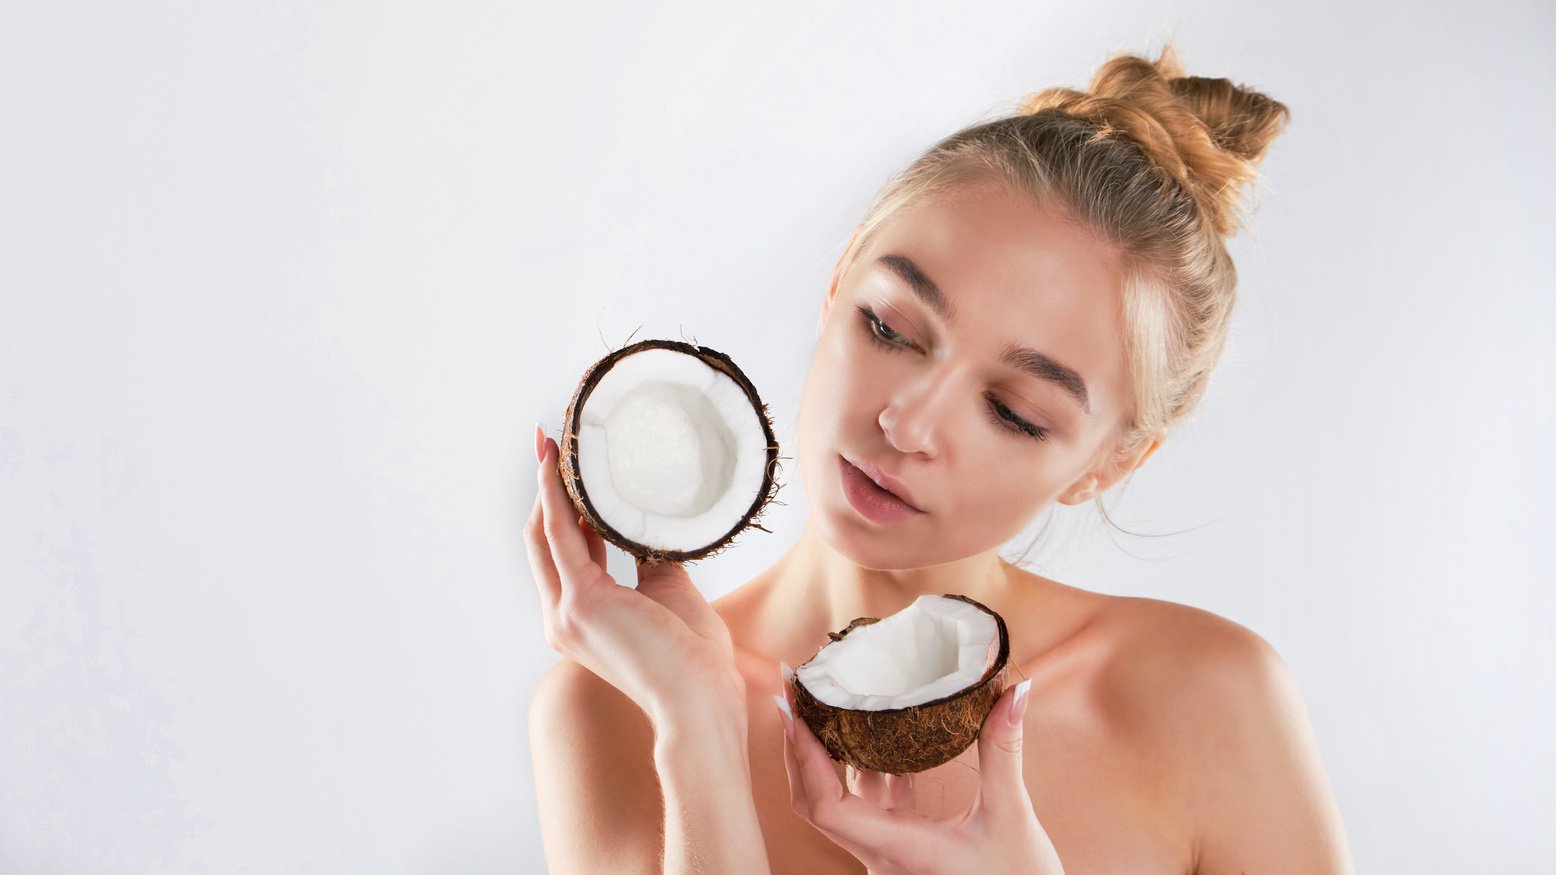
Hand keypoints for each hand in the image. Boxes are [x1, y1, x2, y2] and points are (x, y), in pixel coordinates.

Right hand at [524, 425, 744, 726]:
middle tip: (554, 439)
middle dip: (546, 487)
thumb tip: (651, 520)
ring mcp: (565, 612)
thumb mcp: (669, 594)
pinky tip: (560, 464)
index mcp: (582, 619)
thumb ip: (651, 558)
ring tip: (556, 439)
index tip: (570, 467)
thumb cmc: (695, 659)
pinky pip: (560, 532)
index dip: (563, 507)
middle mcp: (562, 617)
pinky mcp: (582, 601)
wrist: (701, 701)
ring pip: (544, 531)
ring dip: (549, 483)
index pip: (564, 552)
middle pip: (542, 538)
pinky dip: (557, 494)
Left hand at [776, 674, 1063, 874]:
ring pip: (842, 801)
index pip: (826, 807)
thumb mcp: (1014, 817)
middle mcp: (882, 854)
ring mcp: (890, 853)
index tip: (792, 710)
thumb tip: (1016, 690)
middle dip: (800, 745)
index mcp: (899, 850)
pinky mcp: (905, 847)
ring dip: (829, 754)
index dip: (803, 757)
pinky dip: (869, 767)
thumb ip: (1005, 753)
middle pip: (817, 801)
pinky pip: (873, 804)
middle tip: (794, 689)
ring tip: (826, 700)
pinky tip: (879, 732)